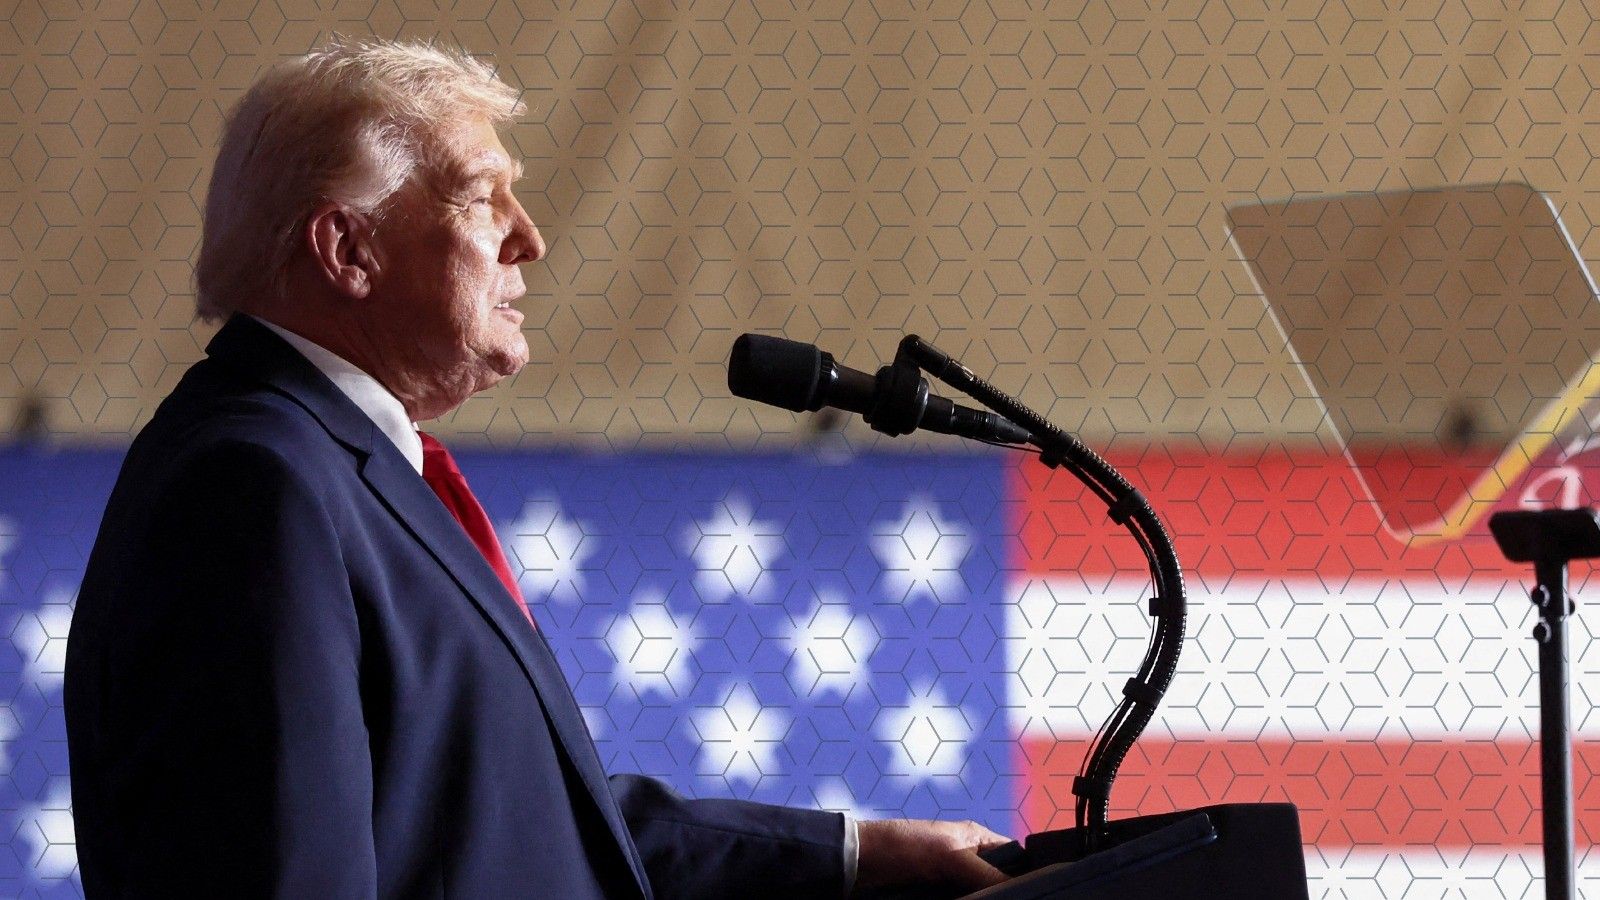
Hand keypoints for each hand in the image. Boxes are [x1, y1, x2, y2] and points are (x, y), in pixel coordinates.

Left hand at [852, 818, 1013, 895]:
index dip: (1023, 872)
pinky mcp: (937, 894)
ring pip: (979, 894)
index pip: (1013, 855)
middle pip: (997, 880)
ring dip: (980, 898)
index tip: (1032, 889)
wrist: (860, 862)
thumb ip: (986, 872)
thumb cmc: (904, 846)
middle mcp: (968, 858)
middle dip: (1000, 891)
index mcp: (976, 838)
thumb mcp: (951, 857)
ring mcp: (952, 878)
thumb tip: (1018, 889)